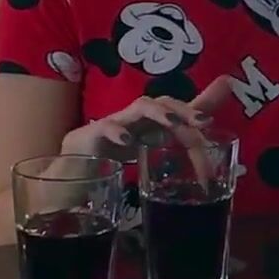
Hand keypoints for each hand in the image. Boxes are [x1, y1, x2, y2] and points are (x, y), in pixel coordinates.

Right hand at [61, 76, 231, 159]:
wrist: (66, 176)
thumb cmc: (109, 157)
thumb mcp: (147, 152)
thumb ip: (179, 140)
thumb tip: (210, 130)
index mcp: (148, 124)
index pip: (176, 111)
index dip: (195, 114)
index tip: (212, 127)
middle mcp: (133, 120)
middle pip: (161, 101)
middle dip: (182, 109)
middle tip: (202, 122)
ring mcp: (111, 126)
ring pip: (138, 108)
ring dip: (159, 113)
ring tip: (175, 124)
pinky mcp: (88, 138)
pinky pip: (103, 129)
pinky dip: (117, 132)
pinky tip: (129, 141)